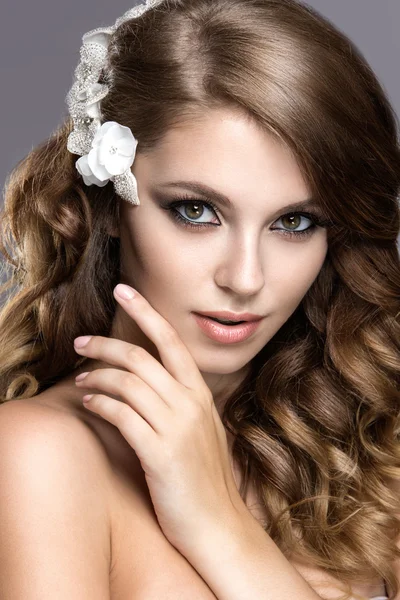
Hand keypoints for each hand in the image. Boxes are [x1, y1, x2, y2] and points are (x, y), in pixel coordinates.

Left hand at [73, 283, 244, 555]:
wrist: (218, 524)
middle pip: (142, 357)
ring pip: (128, 382)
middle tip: (81, 342)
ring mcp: (176, 428)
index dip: (146, 311)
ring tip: (81, 377)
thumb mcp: (202, 429)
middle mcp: (190, 404)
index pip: (171, 341)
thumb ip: (182, 402)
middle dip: (106, 344)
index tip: (124, 291)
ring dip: (98, 374)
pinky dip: (101, 403)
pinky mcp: (159, 454)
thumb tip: (152, 381)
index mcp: (200, 394)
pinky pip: (122, 415)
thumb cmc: (204, 477)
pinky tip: (90, 402)